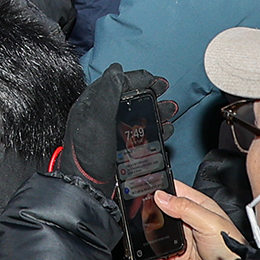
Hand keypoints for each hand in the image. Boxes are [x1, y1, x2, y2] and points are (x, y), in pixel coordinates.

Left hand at [52, 64, 174, 191]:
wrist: (89, 189)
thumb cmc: (89, 154)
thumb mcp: (97, 119)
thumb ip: (108, 93)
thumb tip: (117, 69)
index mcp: (91, 105)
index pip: (115, 83)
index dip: (136, 78)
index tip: (155, 80)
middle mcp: (100, 116)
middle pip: (129, 98)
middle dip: (150, 94)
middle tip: (165, 92)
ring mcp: (111, 132)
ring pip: (138, 115)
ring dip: (156, 110)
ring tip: (171, 110)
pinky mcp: (120, 148)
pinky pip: (141, 133)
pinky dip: (155, 128)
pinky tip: (166, 129)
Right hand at [147, 181, 247, 259]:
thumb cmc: (231, 248)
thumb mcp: (209, 222)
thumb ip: (185, 208)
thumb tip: (162, 196)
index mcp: (198, 207)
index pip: (175, 191)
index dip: (159, 188)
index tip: (142, 189)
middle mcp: (189, 222)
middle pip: (162, 214)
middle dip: (148, 218)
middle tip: (137, 222)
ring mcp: (184, 242)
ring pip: (158, 238)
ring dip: (149, 244)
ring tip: (144, 249)